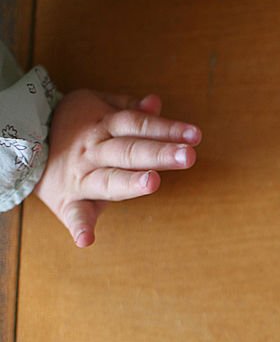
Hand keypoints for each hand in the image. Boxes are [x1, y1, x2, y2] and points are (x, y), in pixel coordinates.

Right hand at [32, 90, 201, 247]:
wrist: (23, 146)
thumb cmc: (74, 127)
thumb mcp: (97, 107)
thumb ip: (128, 107)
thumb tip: (156, 102)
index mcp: (104, 127)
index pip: (138, 125)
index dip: (167, 129)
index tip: (194, 135)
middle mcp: (95, 152)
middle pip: (129, 151)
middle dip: (159, 153)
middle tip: (188, 156)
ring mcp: (82, 178)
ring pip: (109, 180)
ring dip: (129, 182)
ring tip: (152, 183)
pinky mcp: (68, 202)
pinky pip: (74, 215)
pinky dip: (79, 227)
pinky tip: (87, 239)